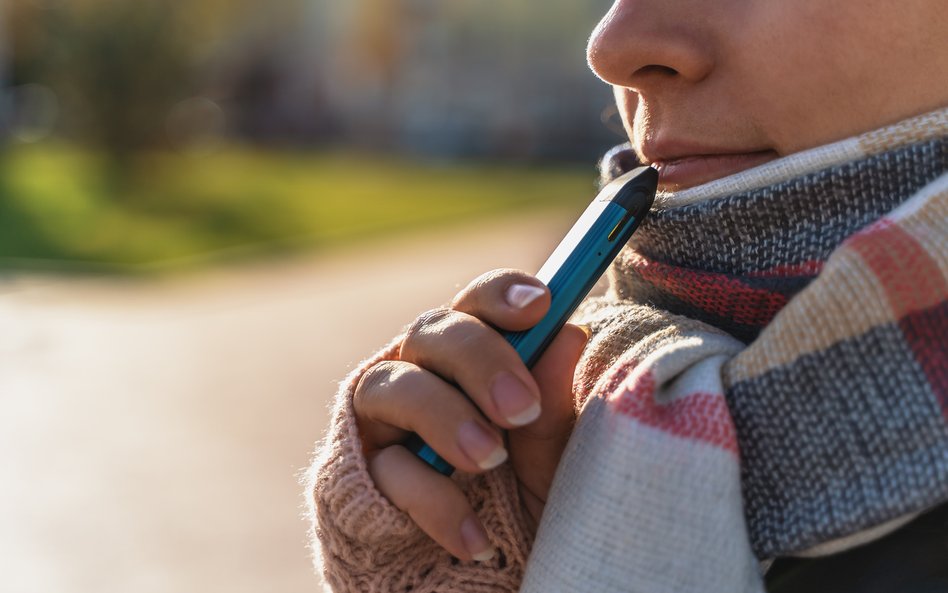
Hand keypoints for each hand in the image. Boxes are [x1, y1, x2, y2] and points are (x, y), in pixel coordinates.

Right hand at [352, 269, 586, 562]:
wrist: (486, 572)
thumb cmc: (521, 493)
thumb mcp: (549, 459)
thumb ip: (552, 407)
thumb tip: (570, 335)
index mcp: (473, 354)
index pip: (478, 302)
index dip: (502, 293)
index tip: (540, 305)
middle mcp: (422, 369)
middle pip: (433, 331)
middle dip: (479, 360)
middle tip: (518, 406)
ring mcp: (385, 416)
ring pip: (393, 386)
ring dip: (444, 417)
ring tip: (489, 459)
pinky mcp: (361, 469)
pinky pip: (386, 470)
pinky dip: (432, 501)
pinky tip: (475, 538)